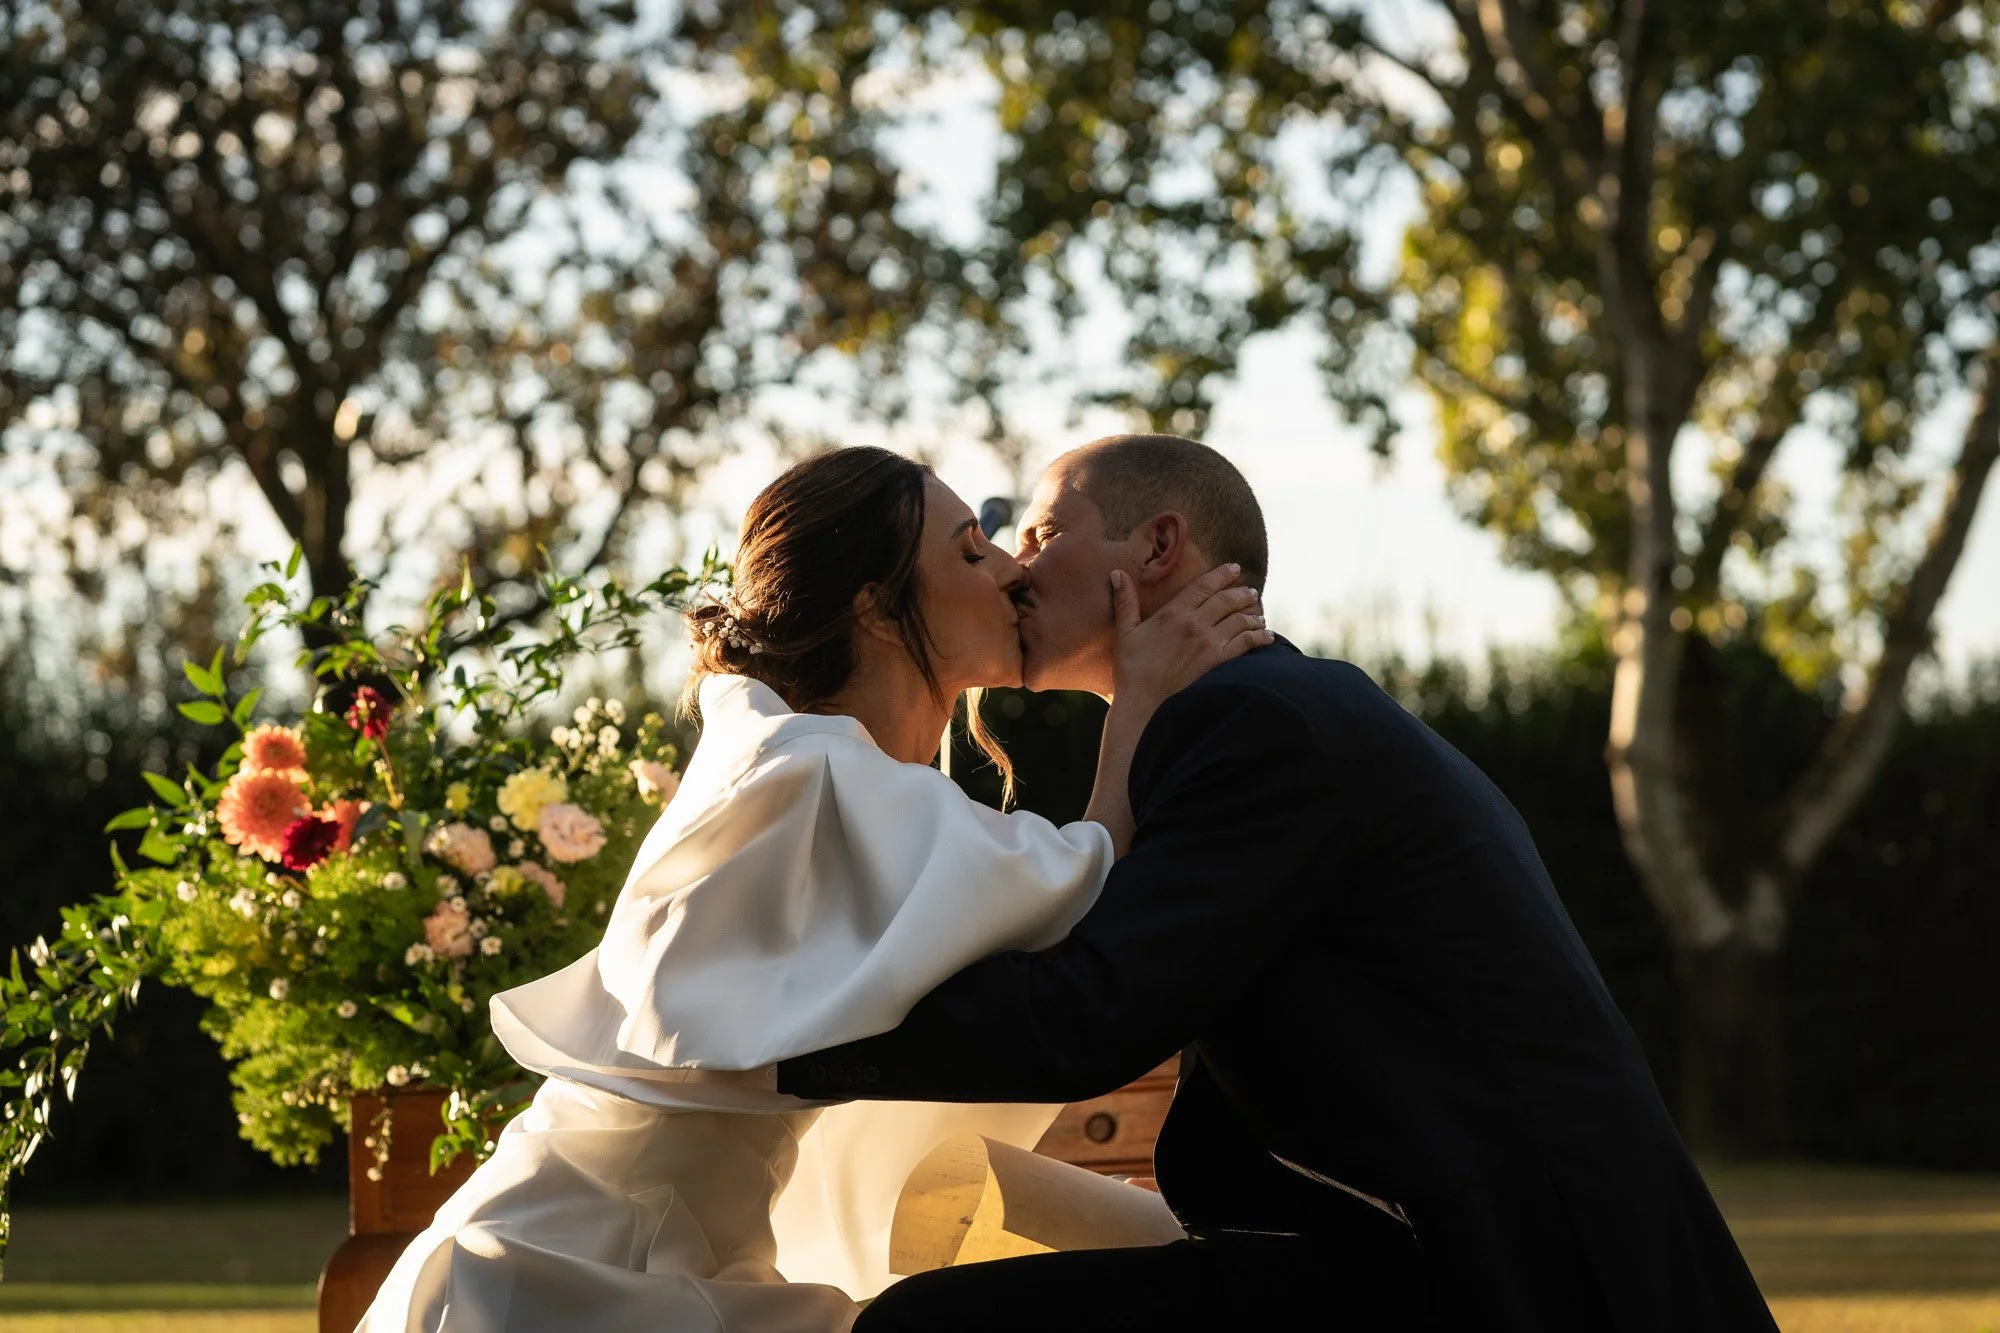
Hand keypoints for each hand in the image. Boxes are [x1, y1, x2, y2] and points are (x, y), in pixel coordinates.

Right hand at [1110, 562, 1272, 710]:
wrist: (1144, 704)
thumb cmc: (1131, 670)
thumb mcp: (1125, 632)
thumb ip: (1125, 601)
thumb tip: (1116, 573)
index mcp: (1173, 613)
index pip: (1204, 585)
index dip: (1222, 574)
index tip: (1235, 568)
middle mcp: (1195, 624)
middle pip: (1227, 600)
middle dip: (1242, 593)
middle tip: (1251, 591)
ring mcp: (1209, 643)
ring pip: (1240, 620)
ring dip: (1253, 614)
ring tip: (1259, 613)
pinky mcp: (1218, 662)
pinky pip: (1246, 643)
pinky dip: (1259, 637)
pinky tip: (1267, 636)